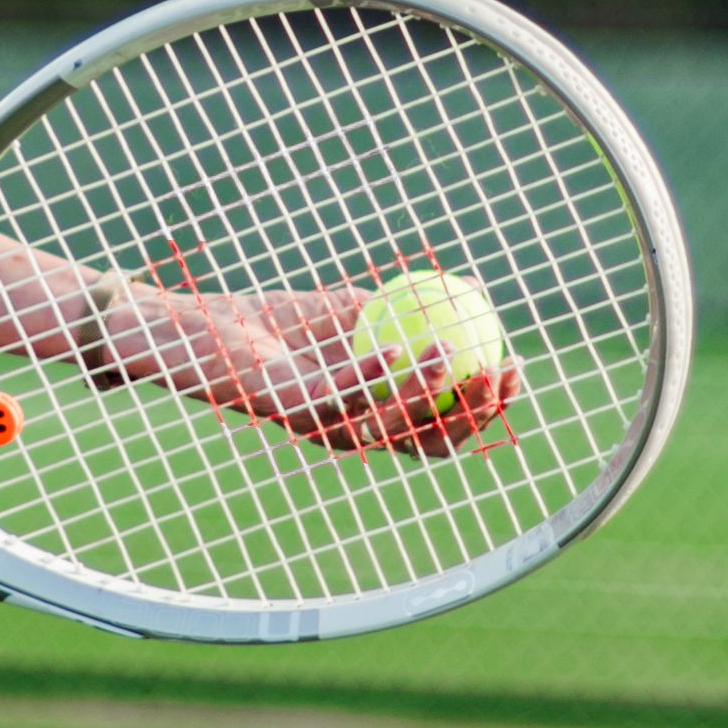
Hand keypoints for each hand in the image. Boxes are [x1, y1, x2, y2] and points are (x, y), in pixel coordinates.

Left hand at [215, 286, 520, 456]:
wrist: (211, 328)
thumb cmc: (281, 322)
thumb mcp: (354, 309)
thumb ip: (407, 307)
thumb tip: (470, 288)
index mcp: (376, 413)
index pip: (444, 422)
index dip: (486, 406)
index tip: (516, 366)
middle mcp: (356, 430)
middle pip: (430, 440)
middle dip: (473, 417)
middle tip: (499, 375)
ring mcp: (327, 425)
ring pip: (390, 424)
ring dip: (427, 392)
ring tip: (452, 353)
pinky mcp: (294, 410)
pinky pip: (341, 393)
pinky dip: (371, 373)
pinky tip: (396, 346)